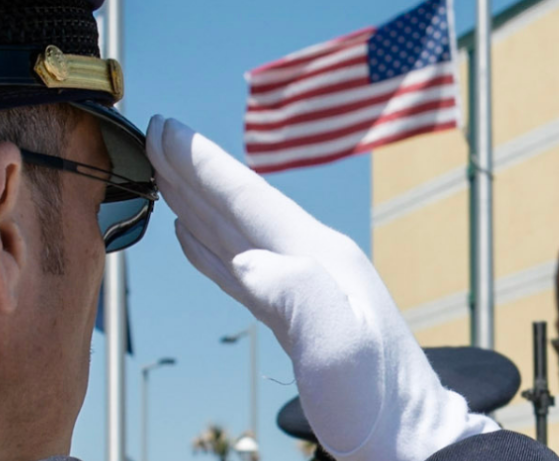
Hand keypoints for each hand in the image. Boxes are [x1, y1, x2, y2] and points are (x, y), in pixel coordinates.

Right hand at [145, 117, 497, 460]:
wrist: (406, 441)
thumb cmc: (375, 400)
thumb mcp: (336, 347)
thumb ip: (295, 296)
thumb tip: (245, 259)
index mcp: (319, 258)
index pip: (249, 199)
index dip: (203, 163)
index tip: (164, 128)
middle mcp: (311, 263)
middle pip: (240, 206)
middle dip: (195, 170)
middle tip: (152, 134)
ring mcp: (305, 288)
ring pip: (237, 233)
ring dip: (198, 203)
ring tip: (163, 176)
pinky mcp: (295, 317)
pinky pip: (242, 269)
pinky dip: (211, 249)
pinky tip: (192, 239)